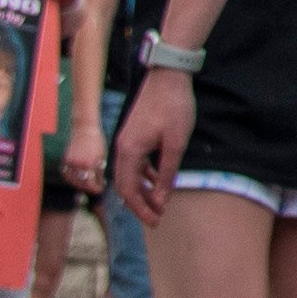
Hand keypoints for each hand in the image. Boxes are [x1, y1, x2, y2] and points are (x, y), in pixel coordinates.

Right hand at [49, 133, 102, 195]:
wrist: (84, 128)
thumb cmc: (96, 141)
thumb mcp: (101, 156)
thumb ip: (99, 171)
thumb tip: (100, 183)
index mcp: (90, 164)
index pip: (91, 183)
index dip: (96, 188)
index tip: (100, 189)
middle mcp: (78, 164)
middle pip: (81, 184)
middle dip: (88, 188)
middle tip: (94, 188)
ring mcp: (70, 162)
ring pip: (72, 180)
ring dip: (79, 185)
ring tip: (86, 184)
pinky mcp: (64, 159)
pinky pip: (66, 173)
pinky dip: (71, 178)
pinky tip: (77, 178)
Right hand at [113, 62, 194, 218]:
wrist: (168, 75)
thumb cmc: (174, 107)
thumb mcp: (175, 144)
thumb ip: (166, 174)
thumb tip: (159, 200)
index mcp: (129, 151)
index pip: (127, 190)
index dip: (140, 209)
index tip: (155, 222)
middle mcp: (122, 147)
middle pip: (124, 185)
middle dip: (139, 203)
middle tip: (157, 218)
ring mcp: (125, 139)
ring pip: (128, 173)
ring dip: (142, 189)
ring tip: (159, 201)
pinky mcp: (133, 133)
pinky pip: (133, 161)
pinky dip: (143, 174)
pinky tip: (157, 178)